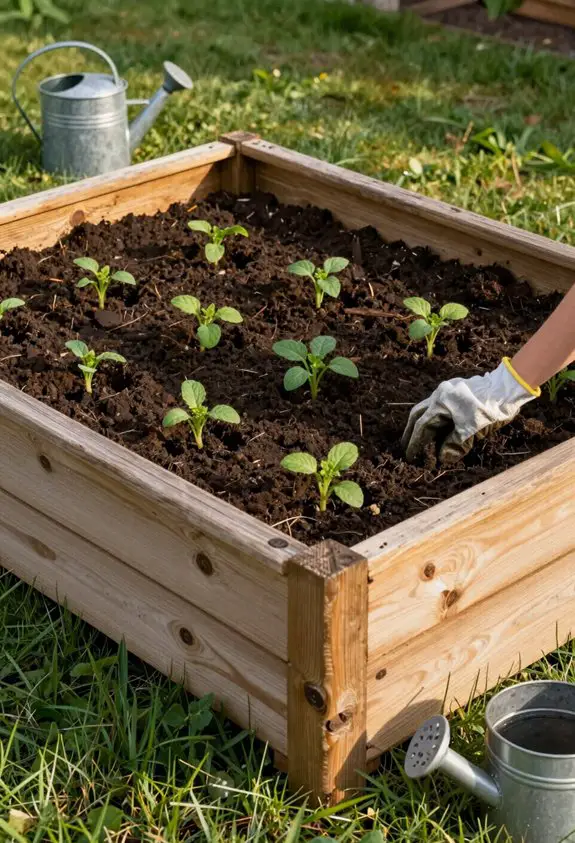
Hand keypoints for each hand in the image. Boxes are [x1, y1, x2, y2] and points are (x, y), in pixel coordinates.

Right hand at [402, 358, 539, 463]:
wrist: (509, 388)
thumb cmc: (491, 409)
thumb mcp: (473, 431)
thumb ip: (455, 444)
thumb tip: (443, 458)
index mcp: (440, 403)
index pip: (422, 426)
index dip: (415, 442)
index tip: (410, 455)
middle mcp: (439, 394)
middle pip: (418, 414)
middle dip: (411, 431)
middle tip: (406, 446)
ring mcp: (448, 389)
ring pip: (428, 408)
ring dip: (424, 425)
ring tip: (421, 439)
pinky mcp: (457, 389)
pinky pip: (439, 405)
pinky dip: (435, 418)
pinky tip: (439, 427)